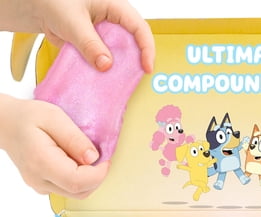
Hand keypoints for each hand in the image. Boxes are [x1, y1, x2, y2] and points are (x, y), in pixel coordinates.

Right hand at [0, 95, 109, 197]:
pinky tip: (76, 163)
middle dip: (97, 177)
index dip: (98, 175)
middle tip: (100, 158)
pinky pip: (69, 190)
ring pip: (76, 194)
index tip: (105, 160)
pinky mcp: (44, 187)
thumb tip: (93, 158)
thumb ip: (75, 139)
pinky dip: (80, 180)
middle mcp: (39, 180)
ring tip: (86, 158)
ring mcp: (40, 186)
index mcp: (41, 162)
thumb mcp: (54, 117)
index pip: (76, 182)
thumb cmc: (28, 117)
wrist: (5, 124)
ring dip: (90, 180)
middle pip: (79, 192)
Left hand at [27, 0, 154, 71]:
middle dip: (135, 61)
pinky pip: (104, 60)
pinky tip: (102, 80)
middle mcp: (113, 21)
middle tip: (134, 79)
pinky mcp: (94, 46)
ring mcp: (104, 35)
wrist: (32, 6)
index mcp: (114, 6)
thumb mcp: (72, 21)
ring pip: (119, 54)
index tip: (146, 67)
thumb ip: (89, 44)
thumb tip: (106, 65)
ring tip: (118, 82)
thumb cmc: (53, 0)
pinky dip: (104, 71)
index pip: (139, 27)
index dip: (146, 48)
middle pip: (133, 43)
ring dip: (119, 69)